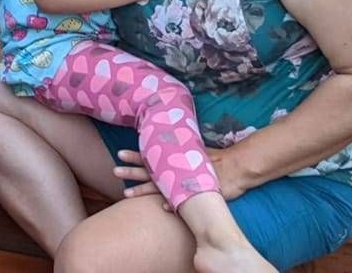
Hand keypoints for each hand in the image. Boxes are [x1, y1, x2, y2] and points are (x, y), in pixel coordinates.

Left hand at [114, 143, 249, 203]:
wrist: (236, 167)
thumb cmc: (214, 159)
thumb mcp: (193, 150)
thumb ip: (178, 150)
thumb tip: (163, 142)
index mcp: (174, 159)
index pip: (150, 157)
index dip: (135, 156)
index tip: (119, 154)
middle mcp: (176, 171)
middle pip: (149, 172)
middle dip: (131, 171)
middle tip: (115, 170)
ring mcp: (184, 183)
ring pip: (159, 188)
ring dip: (142, 190)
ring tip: (126, 193)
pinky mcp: (196, 194)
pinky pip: (182, 201)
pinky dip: (173, 205)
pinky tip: (162, 209)